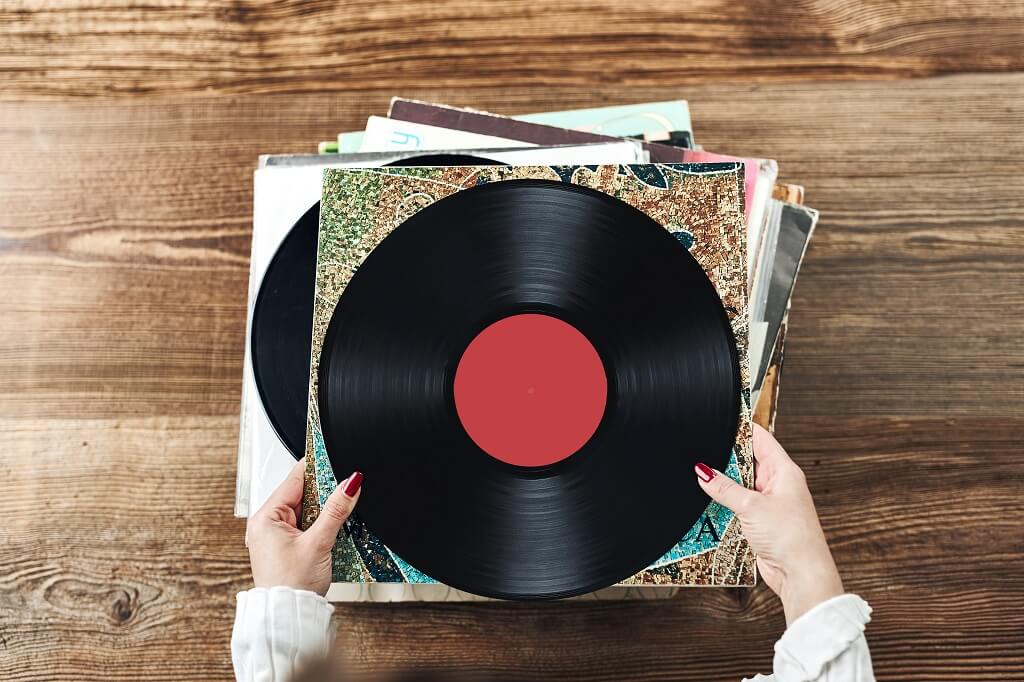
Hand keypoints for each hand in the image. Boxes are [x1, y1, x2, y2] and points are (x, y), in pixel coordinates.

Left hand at [245, 457, 362, 595]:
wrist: (289, 616)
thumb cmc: (292, 585)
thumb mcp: (319, 542)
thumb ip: (336, 510)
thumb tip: (350, 483)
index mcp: (266, 517)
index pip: (294, 479)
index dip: (316, 467)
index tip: (333, 457)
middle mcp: (266, 524)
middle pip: (302, 494)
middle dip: (324, 493)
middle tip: (344, 491)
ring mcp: (276, 536)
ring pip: (307, 510)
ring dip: (324, 512)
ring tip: (340, 513)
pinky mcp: (286, 547)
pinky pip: (307, 526)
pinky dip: (321, 526)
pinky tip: (333, 530)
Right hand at [696, 424, 842, 623]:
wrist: (800, 574)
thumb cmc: (791, 537)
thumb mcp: (751, 506)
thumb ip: (724, 488)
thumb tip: (703, 472)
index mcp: (784, 471)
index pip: (761, 439)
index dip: (742, 429)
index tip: (722, 420)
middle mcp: (779, 484)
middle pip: (748, 461)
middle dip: (727, 459)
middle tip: (705, 453)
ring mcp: (770, 503)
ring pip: (742, 484)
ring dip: (725, 484)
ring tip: (704, 478)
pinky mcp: (762, 521)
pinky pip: (739, 505)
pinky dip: (726, 503)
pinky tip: (711, 503)